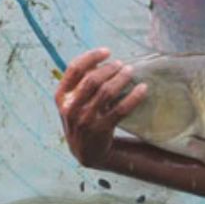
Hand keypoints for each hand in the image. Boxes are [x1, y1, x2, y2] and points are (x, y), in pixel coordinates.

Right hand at [56, 48, 146, 168]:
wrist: (86, 152)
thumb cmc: (82, 119)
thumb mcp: (73, 102)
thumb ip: (80, 83)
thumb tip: (98, 60)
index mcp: (61, 97)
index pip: (74, 69)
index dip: (91, 57)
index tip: (107, 52)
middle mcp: (70, 108)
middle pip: (92, 79)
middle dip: (110, 68)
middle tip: (122, 65)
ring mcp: (85, 120)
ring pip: (107, 92)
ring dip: (121, 78)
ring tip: (130, 72)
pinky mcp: (101, 129)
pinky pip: (121, 109)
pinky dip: (134, 97)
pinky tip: (143, 89)